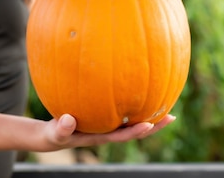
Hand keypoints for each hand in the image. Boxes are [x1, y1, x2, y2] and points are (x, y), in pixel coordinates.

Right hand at [40, 113, 175, 150]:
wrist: (52, 134)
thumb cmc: (53, 134)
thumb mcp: (54, 133)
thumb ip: (60, 129)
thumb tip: (67, 120)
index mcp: (99, 137)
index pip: (121, 136)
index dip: (136, 131)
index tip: (150, 125)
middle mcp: (108, 131)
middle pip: (134, 129)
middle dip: (153, 125)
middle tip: (171, 116)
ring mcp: (108, 124)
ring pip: (132, 119)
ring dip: (149, 113)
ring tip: (166, 102)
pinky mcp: (105, 115)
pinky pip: (123, 108)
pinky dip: (134, 102)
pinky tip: (142, 87)